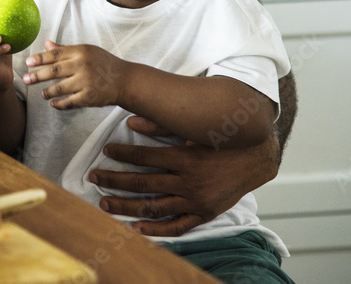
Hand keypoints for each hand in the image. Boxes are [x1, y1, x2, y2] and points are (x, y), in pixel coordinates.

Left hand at [22, 41, 125, 108]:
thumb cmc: (103, 63)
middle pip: (54, 71)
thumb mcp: (86, 51)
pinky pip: (70, 102)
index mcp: (81, 51)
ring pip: (59, 88)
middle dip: (37, 75)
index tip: (28, 62)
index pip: (55, 54)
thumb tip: (46, 44)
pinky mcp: (90, 97)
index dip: (39, 58)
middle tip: (25, 79)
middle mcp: (82, 65)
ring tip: (42, 94)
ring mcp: (86, 81)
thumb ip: (65, 49)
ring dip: (48, 92)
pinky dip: (60, 104)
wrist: (125, 80)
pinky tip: (53, 104)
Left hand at [91, 116, 278, 236]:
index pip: (145, 156)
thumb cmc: (223, 139)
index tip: (106, 150)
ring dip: (126, 206)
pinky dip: (156, 229)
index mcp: (185, 158)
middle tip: (94, 177)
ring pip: (154, 207)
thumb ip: (162, 124)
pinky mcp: (204, 213)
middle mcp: (189, 181)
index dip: (123, 153)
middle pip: (143, 183)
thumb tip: (132, 120)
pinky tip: (136, 227)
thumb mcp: (194, 128)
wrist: (256, 158)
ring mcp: (196, 201)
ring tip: (104, 202)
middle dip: (114, 180)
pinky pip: (177, 226)